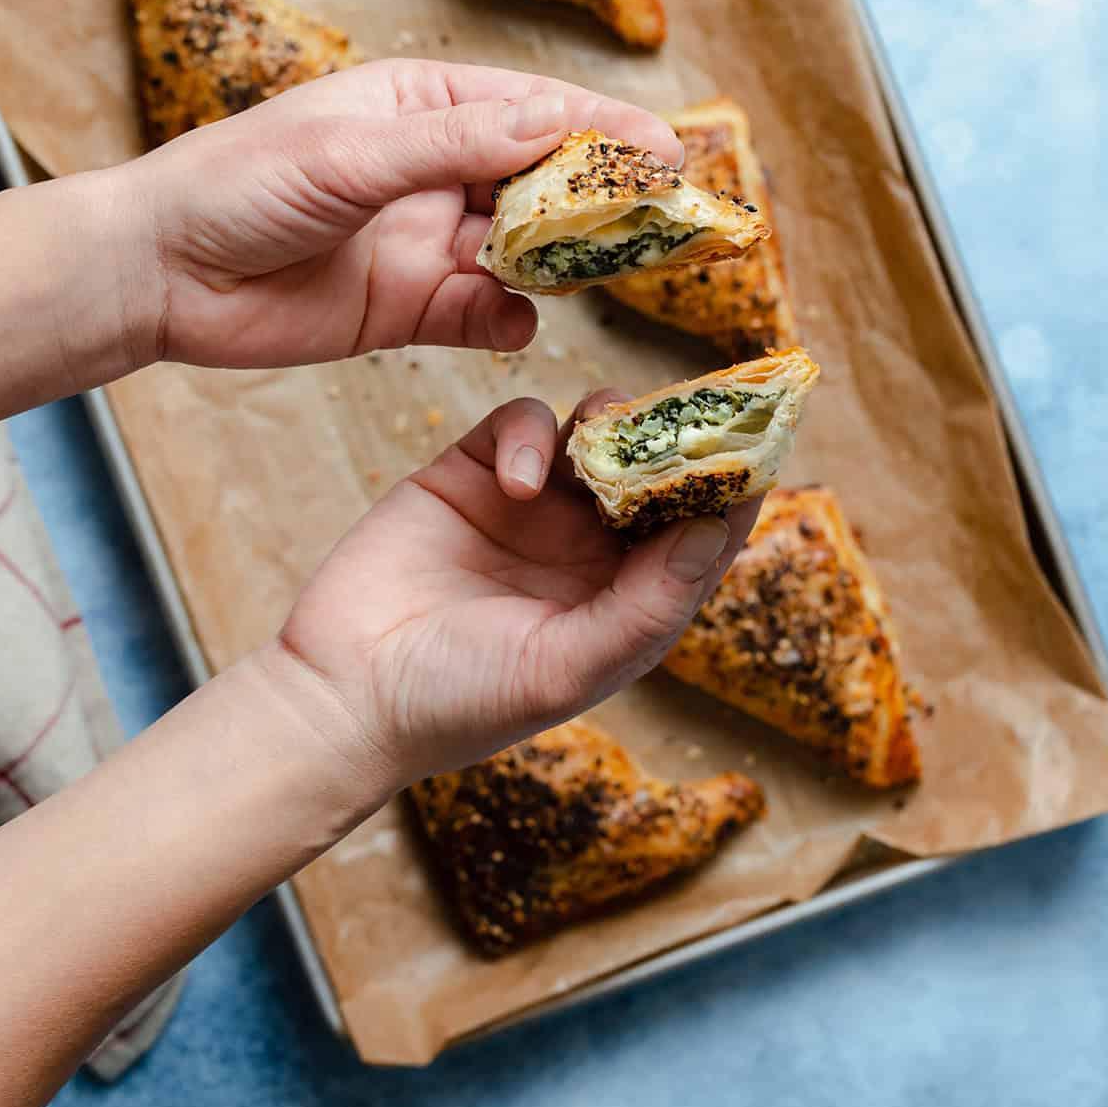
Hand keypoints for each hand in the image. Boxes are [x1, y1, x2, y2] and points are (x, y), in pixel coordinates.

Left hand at [125, 58, 681, 369]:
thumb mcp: (350, 153)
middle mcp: (435, 172)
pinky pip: (484, 316)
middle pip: (542, 183)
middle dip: (601, 201)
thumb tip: (555, 120)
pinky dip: (509, 321)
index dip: (603, 127)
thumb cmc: (237, 184)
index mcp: (420, 108)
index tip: (667, 149)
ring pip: (524, 252)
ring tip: (604, 273)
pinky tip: (516, 323)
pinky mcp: (411, 308)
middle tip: (667, 222)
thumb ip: (454, 143)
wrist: (160, 274)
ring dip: (562, 263)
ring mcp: (428, 242)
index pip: (533, 109)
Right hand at [276, 391, 757, 791]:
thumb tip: (716, 531)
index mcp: (626, 604)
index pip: (699, 538)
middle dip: (679, 440)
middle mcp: (588, 553)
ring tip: (608, 433)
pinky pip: (525, 425)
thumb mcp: (565, 666)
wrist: (341, 691)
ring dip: (615, 425)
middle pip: (656, 475)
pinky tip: (521, 481)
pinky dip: (534, 436)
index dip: (734, 493)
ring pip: (598, 437)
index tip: (766, 443)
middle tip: (700, 404)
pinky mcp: (472, 473)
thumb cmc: (459, 702)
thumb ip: (646, 604)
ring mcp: (532, 510)